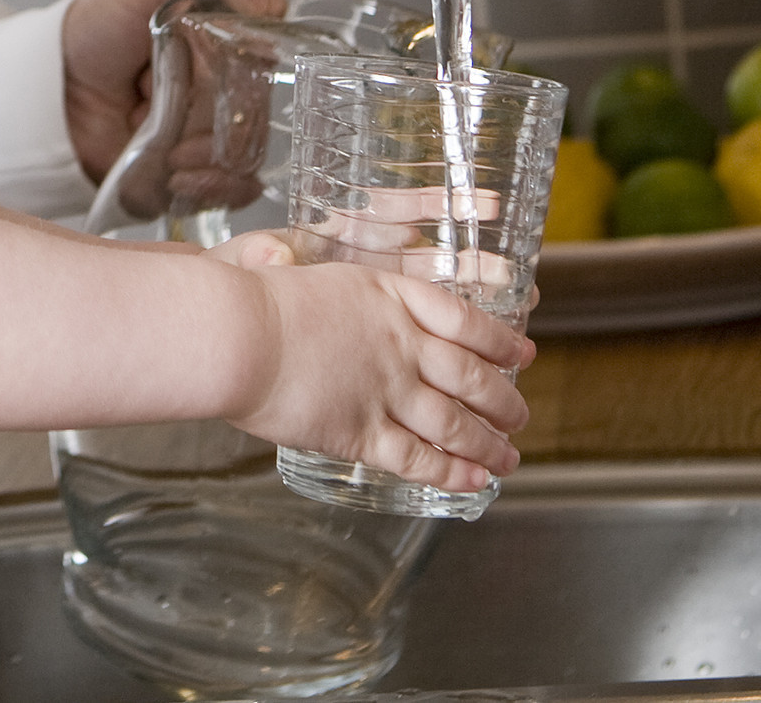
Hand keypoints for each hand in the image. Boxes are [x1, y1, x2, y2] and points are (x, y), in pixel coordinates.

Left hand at [59, 0, 259, 181]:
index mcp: (221, 46)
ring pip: (244, 153)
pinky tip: (180, 174)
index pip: (265, 65)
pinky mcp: (192, 174)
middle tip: (171, 105)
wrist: (48, 87)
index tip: (217, 70)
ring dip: (208, 154)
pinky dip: (216, 186)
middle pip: (253, 113)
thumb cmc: (95, 29)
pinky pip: (234, 190)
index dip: (245, 72)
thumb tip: (274, 6)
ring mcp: (207, 136)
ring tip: (168, 148)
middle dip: (215, 115)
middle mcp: (221, 92)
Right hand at [224, 259, 531, 494]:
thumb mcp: (318, 279)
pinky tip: (473, 482)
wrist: (238, 335)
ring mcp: (386, 391)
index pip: (465, 320)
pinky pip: (419, 458)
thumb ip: (350, 300)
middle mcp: (401, 345)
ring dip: (488, 445)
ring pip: (454, 423)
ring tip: (507, 459)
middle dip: (503, 402)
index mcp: (392, 298)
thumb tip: (356, 312)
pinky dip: (452, 473)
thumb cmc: (261, 301)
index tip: (522, 354)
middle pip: (470, 376)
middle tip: (520, 416)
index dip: (500, 341)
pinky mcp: (362, 433)